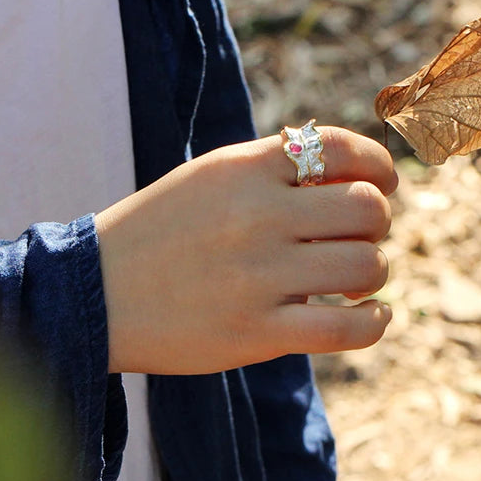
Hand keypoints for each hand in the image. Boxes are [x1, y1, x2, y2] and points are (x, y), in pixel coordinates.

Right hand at [96, 126, 397, 374]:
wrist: (97, 290)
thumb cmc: (161, 227)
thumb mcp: (211, 175)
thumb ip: (274, 166)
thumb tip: (351, 171)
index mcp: (245, 168)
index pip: (343, 148)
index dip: (379, 165)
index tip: (384, 183)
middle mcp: (257, 215)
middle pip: (368, 209)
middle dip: (377, 222)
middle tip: (358, 235)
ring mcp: (258, 276)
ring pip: (366, 266)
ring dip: (374, 271)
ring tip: (355, 278)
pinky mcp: (256, 333)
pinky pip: (347, 330)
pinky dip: (375, 322)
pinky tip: (371, 314)